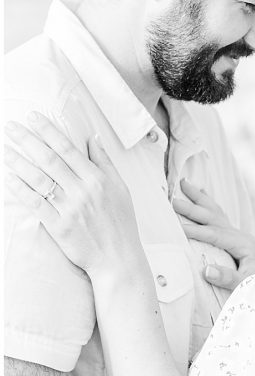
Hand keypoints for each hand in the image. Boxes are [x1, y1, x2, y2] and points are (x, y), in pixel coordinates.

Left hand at [4, 115, 140, 273]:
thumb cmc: (121, 223)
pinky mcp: (59, 226)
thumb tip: (93, 138)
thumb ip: (105, 163)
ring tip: (5, 149)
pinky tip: (9, 178)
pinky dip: (21, 189)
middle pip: (50, 160)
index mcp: (98, 180)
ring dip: (19, 162)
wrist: (118, 258)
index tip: (33, 118)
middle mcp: (83, 191)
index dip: (49, 131)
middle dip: (27, 140)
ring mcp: (70, 209)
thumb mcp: (121, 189)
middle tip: (10, 126)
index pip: (69, 149)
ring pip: (39, 179)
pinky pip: (35, 204)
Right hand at [173, 178, 254, 289]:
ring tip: (184, 183)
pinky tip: (201, 193)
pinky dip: (208, 204)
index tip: (178, 229)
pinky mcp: (235, 238)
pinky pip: (219, 217)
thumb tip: (206, 270)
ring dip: (199, 198)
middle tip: (172, 201)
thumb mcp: (247, 284)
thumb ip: (229, 278)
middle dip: (192, 209)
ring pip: (216, 212)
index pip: (216, 235)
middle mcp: (240, 235)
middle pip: (213, 218)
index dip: (196, 231)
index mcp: (243, 244)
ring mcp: (238, 235)